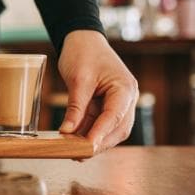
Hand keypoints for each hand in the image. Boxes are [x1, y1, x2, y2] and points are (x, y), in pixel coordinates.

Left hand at [57, 30, 138, 153]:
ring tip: (73, 151)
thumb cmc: (83, 53)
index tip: (87, 147)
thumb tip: (67, 131)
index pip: (114, 116)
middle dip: (99, 143)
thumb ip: (75, 106)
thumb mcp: (78, 79)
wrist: (82, 39)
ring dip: (93, 140)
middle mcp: (126, 98)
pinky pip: (100, 124)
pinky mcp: (107, 106)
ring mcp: (119, 103)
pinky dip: (88, 132)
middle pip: (117, 129)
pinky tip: (74, 140)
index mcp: (125, 88)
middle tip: (78, 154)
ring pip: (110, 130)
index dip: (101, 134)